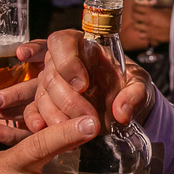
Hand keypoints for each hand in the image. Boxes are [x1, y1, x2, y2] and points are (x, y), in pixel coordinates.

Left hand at [0, 39, 47, 146]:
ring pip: (38, 109)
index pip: (43, 51)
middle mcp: (50, 79)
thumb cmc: (14, 79)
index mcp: (42, 59)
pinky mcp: (48, 126)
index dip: (33, 51)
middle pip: (38, 85)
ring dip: (13, 113)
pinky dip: (12, 133)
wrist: (41, 100)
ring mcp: (54, 102)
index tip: (20, 53)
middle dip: (16, 93)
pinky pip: (29, 132)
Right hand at [21, 29, 154, 134]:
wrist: (125, 109)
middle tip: (88, 116)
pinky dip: (36, 120)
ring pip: (42, 94)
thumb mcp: (141, 86)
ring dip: (55, 114)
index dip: (68, 61)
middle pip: (52, 74)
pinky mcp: (48, 105)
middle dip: (68, 99)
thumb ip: (135, 95)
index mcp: (84, 47)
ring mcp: (52, 84)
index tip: (82, 84)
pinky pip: (33, 110)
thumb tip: (122, 112)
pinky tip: (41, 128)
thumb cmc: (130, 88)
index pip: (62, 42)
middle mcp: (63, 63)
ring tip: (74, 131)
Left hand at [130, 2, 171, 44]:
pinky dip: (142, 34)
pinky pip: (140, 35)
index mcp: (151, 12)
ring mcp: (147, 29)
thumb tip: (151, 6)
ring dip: (138, 24)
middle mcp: (147, 20)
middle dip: (134, 14)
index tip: (136, 7)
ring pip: (135, 26)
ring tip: (141, 24)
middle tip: (137, 14)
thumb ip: (155, 9)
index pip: (136, 7)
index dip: (135, 6)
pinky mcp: (150, 37)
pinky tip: (145, 32)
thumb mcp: (165, 10)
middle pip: (133, 16)